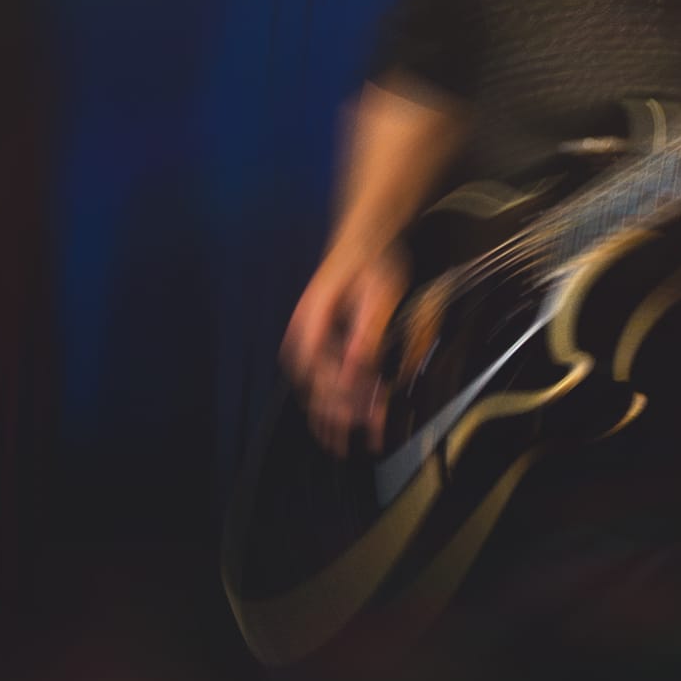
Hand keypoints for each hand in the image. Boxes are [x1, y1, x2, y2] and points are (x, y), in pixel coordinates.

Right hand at [281, 241, 408, 452]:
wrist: (363, 243)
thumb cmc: (372, 265)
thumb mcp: (379, 295)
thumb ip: (366, 334)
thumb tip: (357, 369)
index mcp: (312, 321)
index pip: (321, 371)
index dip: (342, 398)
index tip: (363, 414)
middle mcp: (301, 335)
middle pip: (316, 386)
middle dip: (341, 413)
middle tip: (367, 432)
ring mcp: (305, 342)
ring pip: (316, 390)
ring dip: (336, 415)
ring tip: (358, 437)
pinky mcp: (316, 347)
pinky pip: (320, 384)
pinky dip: (333, 405)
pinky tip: (343, 426)